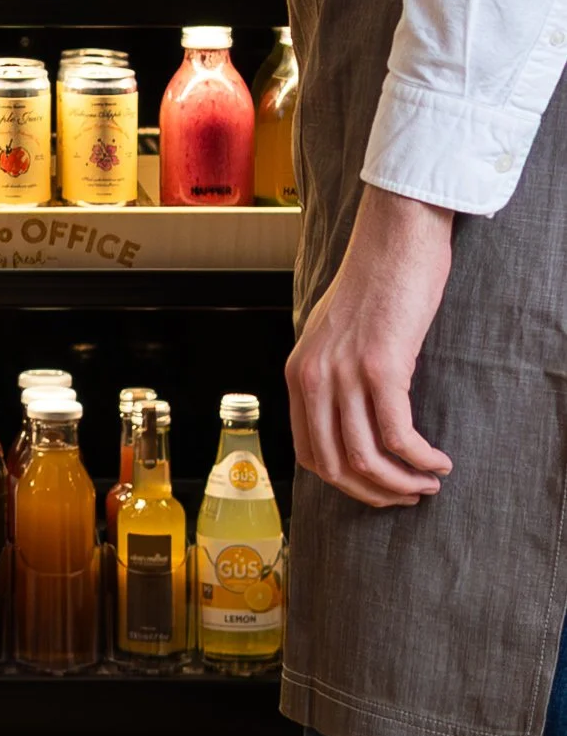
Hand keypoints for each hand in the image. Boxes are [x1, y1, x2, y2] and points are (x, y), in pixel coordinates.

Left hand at [285, 185, 454, 507]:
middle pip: (333, 464)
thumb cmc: (374, 288)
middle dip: (373, 492)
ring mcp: (343, 371)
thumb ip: (334, 378)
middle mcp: (311, 375)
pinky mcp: (379, 365)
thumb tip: (351, 425)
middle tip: (408, 495)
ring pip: (364, 457)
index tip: (378, 488)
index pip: (307, 451)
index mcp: (297, 371)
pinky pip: (396, 435)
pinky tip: (438, 460)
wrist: (393, 240)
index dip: (345, 483)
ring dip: (401, 483)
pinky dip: (419, 458)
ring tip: (428, 483)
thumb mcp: (336, 338)